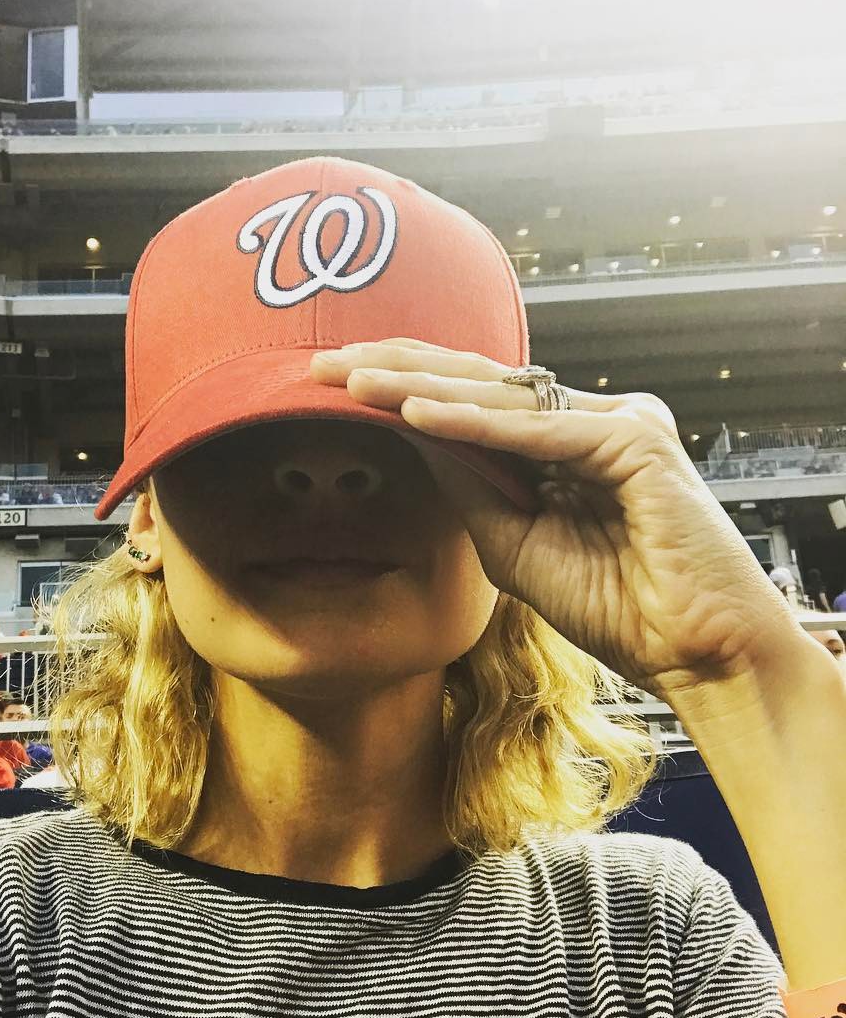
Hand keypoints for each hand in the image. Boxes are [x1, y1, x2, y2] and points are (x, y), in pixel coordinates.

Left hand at [311, 338, 801, 698]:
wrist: (696, 654)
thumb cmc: (619, 608)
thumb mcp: (515, 546)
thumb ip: (471, 490)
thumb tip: (412, 434)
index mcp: (567, 441)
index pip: (474, 400)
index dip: (404, 387)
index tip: (333, 385)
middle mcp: (592, 418)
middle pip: (479, 381)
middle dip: (396, 368)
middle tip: (321, 363)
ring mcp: (618, 422)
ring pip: (500, 397)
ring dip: (421, 388)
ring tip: (351, 381)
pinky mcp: (636, 441)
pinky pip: (537, 432)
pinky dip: (474, 424)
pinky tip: (414, 413)